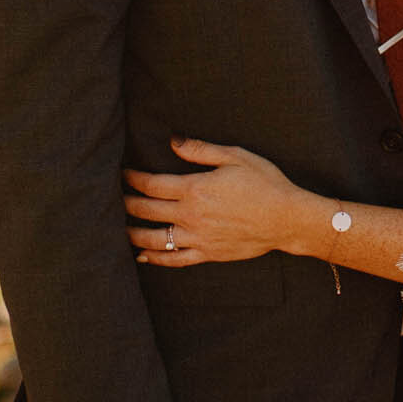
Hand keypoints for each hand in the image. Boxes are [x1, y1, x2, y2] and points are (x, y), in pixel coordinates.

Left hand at [126, 139, 313, 265]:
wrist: (286, 218)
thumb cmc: (264, 183)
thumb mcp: (235, 156)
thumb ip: (200, 149)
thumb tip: (173, 141)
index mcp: (195, 188)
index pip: (152, 184)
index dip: (133, 178)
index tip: (125, 174)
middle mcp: (191, 215)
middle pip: (146, 210)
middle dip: (126, 203)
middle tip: (115, 198)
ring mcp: (197, 238)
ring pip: (154, 239)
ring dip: (133, 233)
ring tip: (120, 228)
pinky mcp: (207, 253)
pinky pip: (174, 260)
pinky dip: (155, 259)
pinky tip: (142, 256)